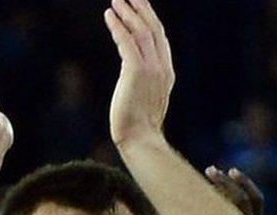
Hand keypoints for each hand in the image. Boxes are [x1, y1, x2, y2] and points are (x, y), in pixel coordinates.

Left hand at [106, 0, 173, 147]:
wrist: (140, 138)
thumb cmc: (138, 127)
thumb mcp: (146, 100)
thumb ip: (144, 85)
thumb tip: (134, 82)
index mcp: (167, 72)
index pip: (160, 40)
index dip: (150, 22)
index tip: (140, 8)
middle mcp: (162, 66)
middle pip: (154, 30)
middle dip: (142, 10)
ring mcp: (152, 68)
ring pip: (142, 31)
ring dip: (129, 13)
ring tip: (116, 0)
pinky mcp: (136, 71)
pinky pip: (127, 42)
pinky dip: (118, 27)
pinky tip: (109, 16)